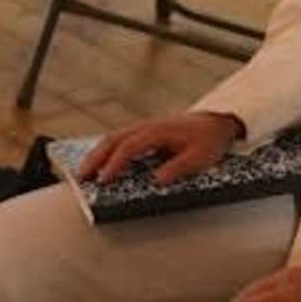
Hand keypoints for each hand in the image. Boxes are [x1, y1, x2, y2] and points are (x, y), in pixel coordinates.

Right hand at [76, 110, 243, 187]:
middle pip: (113, 139)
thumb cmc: (209, 139)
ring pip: (114, 137)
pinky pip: (120, 138)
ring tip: (85, 171)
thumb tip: (156, 180)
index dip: (114, 164)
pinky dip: (107, 149)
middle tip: (82, 176)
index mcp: (158, 132)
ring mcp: (145, 127)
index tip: (104, 180)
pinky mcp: (146, 131)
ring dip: (98, 153)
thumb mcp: (199, 158)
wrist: (218, 122)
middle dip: (96, 158)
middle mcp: (148, 127)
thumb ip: (178, 168)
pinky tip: (101, 160)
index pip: (129, 147)